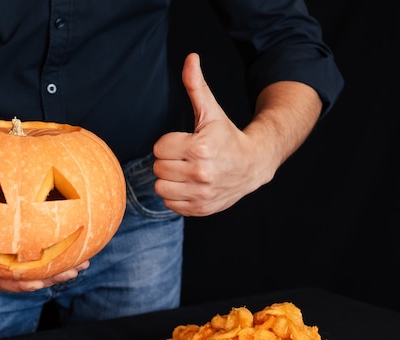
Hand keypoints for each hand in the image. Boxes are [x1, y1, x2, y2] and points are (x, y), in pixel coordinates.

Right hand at [0, 235, 89, 291]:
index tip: (36, 283)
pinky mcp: (23, 247)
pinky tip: (82, 243)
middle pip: (27, 278)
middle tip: (72, 271)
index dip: (19, 284)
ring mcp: (12, 260)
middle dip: (51, 277)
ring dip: (62, 267)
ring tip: (85, 262)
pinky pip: (42, 251)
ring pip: (40, 267)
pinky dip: (61, 249)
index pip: (1, 282)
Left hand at [152, 53, 274, 215]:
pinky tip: (190, 185)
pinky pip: (170, 204)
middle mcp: (201, 173)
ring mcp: (202, 194)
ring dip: (169, 179)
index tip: (185, 142)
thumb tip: (190, 57)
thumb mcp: (211, 111)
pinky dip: (176, 196)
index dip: (169, 143)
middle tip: (185, 157)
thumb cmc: (227, 136)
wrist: (254, 164)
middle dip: (168, 160)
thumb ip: (196, 86)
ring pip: (160, 188)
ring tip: (185, 171)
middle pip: (158, 168)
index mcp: (200, 147)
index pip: (160, 147)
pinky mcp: (201, 209)